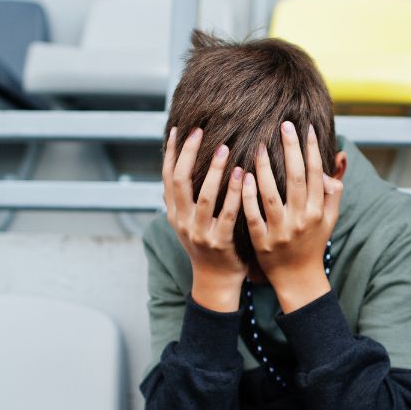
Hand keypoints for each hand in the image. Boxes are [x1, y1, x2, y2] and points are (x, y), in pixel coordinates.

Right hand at [162, 126, 247, 311]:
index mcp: (173, 213)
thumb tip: (180, 163)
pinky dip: (234, 193)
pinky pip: (227, 214)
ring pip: (204, 197)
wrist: (215, 280)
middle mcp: (182, 221)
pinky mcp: (219, 242)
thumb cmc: (207, 243)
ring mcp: (200, 233)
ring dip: (213, 171)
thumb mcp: (188, 221)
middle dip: (188, 154)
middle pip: (180, 181)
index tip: (178, 129)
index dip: (171, 152)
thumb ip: (184, 197)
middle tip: (200, 131)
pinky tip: (242, 175)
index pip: (167, 176)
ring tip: (224, 148)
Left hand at [242, 120, 341, 313]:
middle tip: (284, 125)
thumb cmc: (312, 243)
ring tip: (259, 146)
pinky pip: (253, 215)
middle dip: (291, 150)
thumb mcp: (328, 219)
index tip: (306, 128)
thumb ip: (333, 192)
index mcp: (317, 212)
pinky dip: (248, 196)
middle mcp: (301, 220)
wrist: (298, 278)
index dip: (312, 150)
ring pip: (272, 194)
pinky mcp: (262, 241)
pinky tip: (243, 176)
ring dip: (265, 168)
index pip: (316, 175)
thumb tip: (334, 163)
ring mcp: (281, 231)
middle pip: (296, 179)